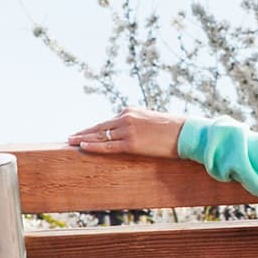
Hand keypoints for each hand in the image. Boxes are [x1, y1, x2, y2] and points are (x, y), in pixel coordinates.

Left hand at [67, 108, 184, 157]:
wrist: (186, 133)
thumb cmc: (174, 129)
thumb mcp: (153, 121)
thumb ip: (139, 125)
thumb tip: (135, 134)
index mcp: (131, 110)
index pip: (109, 121)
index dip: (95, 129)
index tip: (85, 133)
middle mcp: (126, 117)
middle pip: (100, 127)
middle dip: (84, 132)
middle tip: (70, 137)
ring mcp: (128, 130)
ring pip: (100, 135)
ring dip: (83, 139)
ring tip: (70, 142)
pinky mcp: (131, 143)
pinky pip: (107, 146)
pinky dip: (93, 146)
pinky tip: (82, 147)